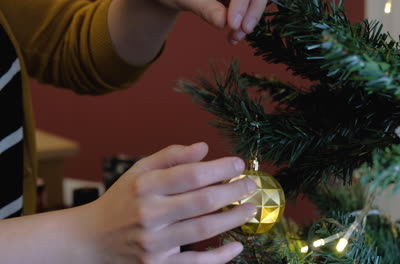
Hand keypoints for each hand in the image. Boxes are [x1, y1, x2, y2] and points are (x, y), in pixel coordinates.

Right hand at [87, 142, 256, 263]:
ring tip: (250, 208)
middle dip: (234, 192)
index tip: (238, 165)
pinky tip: (237, 246)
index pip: (192, 174)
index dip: (221, 168)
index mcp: (145, 186)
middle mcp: (149, 214)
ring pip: (205, 229)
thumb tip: (203, 148)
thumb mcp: (138, 172)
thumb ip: (170, 157)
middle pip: (203, 201)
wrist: (90, 241)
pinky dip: (220, 256)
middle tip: (251, 186)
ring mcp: (153, 243)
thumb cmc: (121, 201)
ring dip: (234, 218)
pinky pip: (196, 263)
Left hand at [154, 0, 267, 43]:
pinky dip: (242, 24)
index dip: (241, 3)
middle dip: (251, 12)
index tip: (233, 24)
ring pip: (254, 1)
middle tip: (241, 32)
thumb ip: (206, 8)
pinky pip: (247, 9)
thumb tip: (223, 22)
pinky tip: (233, 37)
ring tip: (233, 39)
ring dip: (248, 21)